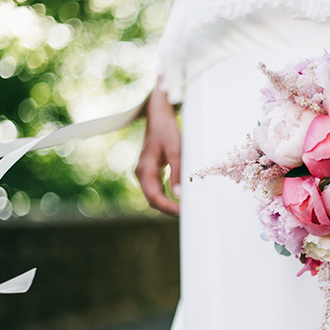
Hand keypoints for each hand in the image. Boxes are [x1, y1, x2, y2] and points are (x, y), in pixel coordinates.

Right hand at [135, 86, 180, 215]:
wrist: (158, 116)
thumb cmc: (166, 130)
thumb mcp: (175, 149)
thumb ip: (177, 172)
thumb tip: (178, 195)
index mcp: (145, 170)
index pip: (154, 197)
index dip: (167, 208)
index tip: (182, 212)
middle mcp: (142, 173)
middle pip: (153, 199)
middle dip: (168, 209)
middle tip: (186, 213)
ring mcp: (145, 173)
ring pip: (154, 195)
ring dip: (168, 204)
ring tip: (184, 208)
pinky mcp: (151, 171)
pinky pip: (157, 188)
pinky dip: (167, 196)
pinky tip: (179, 198)